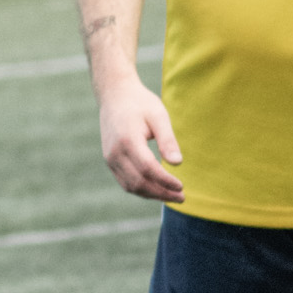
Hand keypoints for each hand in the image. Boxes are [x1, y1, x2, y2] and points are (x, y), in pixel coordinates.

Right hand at [98, 67, 183, 200]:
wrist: (114, 95)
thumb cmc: (140, 103)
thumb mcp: (158, 116)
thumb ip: (167, 140)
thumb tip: (177, 163)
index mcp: (127, 140)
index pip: (147, 169)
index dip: (165, 181)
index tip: (181, 187)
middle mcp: (115, 153)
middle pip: (138, 182)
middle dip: (161, 193)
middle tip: (182, 197)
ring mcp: (110, 159)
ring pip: (131, 186)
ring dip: (152, 195)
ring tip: (172, 196)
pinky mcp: (110, 161)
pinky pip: (125, 182)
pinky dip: (142, 189)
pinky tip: (158, 189)